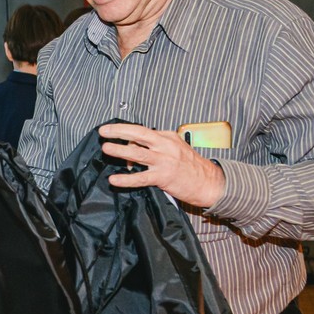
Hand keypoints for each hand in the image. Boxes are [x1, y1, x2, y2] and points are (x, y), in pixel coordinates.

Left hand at [98, 123, 225, 208]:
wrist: (210, 183)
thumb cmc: (192, 167)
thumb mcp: (176, 149)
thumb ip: (157, 146)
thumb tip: (134, 148)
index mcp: (168, 137)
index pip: (143, 131)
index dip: (126, 131)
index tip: (112, 130)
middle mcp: (166, 146)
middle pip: (139, 134)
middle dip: (119, 131)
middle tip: (104, 131)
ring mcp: (164, 161)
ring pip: (138, 153)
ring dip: (120, 150)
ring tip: (106, 149)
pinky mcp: (163, 177)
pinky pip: (140, 178)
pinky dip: (126, 179)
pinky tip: (114, 180)